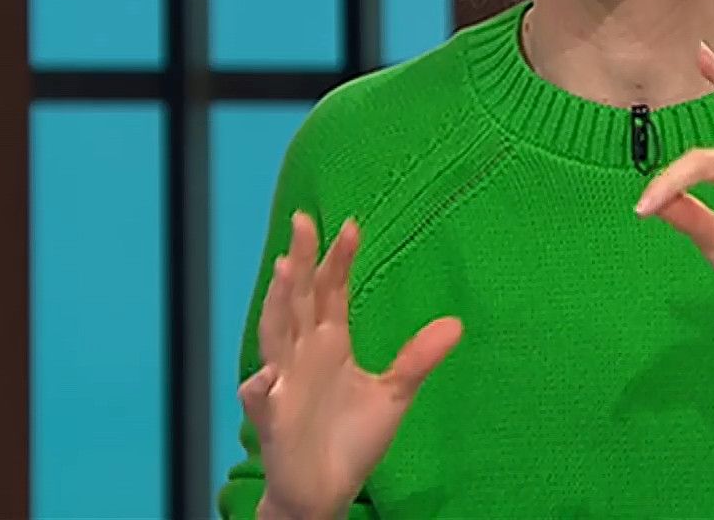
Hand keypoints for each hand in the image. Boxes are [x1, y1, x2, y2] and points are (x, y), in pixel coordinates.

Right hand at [239, 212, 462, 519]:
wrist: (326, 491)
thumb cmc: (350, 439)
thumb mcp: (393, 395)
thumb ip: (417, 358)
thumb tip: (455, 323)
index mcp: (329, 343)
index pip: (331, 292)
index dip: (339, 260)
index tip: (351, 226)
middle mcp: (302, 355)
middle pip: (299, 300)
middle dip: (300, 262)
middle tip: (304, 222)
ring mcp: (284, 384)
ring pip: (276, 336)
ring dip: (277, 304)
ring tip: (282, 271)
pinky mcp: (273, 421)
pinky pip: (261, 401)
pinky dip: (259, 388)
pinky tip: (263, 378)